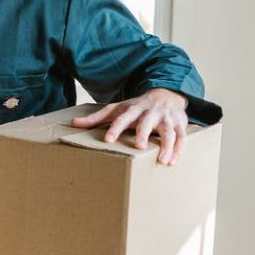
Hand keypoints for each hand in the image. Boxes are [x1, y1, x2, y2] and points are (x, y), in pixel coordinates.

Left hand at [69, 89, 188, 165]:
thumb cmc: (138, 106)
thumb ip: (97, 118)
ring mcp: (166, 118)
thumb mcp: (118, 108)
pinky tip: (174, 161)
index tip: (108, 139)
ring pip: (168, 131)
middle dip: (143, 133)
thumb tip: (73, 123)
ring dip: (166, 146)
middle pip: (146, 123)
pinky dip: (180, 149)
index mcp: (133, 109)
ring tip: (162, 161)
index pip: (122, 118)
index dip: (115, 128)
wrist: (167, 93)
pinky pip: (182, 137)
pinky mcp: (180, 124)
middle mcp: (150, 112)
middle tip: (138, 146)